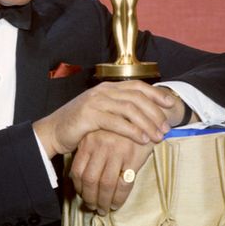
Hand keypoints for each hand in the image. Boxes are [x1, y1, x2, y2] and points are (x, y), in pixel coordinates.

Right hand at [33, 81, 175, 158]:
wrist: (54, 131)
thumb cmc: (79, 125)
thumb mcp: (101, 112)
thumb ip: (118, 109)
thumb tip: (143, 115)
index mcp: (107, 88)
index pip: (137, 86)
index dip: (156, 94)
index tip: (171, 104)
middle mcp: (103, 91)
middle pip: (137, 97)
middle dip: (156, 112)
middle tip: (166, 128)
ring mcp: (96, 102)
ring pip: (130, 109)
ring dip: (147, 123)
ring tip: (158, 136)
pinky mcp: (90, 116)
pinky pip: (117, 122)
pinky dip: (133, 131)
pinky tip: (142, 139)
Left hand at [70, 131, 155, 214]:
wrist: (146, 115)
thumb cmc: (120, 129)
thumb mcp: (100, 134)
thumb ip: (89, 152)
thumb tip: (79, 180)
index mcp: (88, 141)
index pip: (78, 171)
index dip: (79, 188)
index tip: (82, 196)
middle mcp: (101, 146)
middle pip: (90, 180)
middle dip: (90, 198)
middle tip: (93, 207)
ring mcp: (118, 151)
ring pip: (106, 184)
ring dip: (104, 201)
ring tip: (104, 209)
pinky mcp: (134, 157)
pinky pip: (124, 184)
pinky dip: (119, 198)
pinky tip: (117, 204)